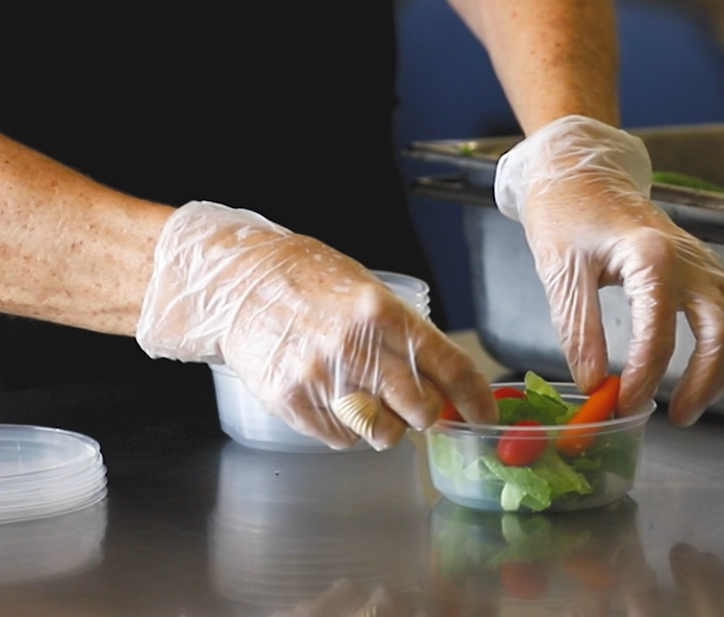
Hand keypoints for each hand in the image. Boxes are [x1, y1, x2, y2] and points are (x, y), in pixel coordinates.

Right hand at [136, 201, 495, 448]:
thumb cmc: (309, 284)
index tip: (483, 416)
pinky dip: (345, 429)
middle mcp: (356, 347)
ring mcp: (323, 377)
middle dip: (425, 415)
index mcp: (383, 312)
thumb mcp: (367, 293)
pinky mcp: (293, 401)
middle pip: (420, 410)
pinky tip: (332, 398)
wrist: (239, 285)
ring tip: (365, 399)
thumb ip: (404, 336)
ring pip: (383, 433)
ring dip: (385, 427)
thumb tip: (445, 384)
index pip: (448, 364)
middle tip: (413, 405)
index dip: (474, 397)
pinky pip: (340, 439)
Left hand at [494, 117, 723, 423]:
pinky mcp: (706, 267)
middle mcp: (690, 258)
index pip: (661, 332)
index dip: (645, 377)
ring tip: (695, 402)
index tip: (625, 404)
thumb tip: (595, 384)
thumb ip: (579, 331)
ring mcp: (704, 262)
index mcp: (652, 256)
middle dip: (707, 381)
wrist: (583, 171)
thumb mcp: (560, 272)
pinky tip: (704, 371)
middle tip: (678, 416)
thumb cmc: (568, 212)